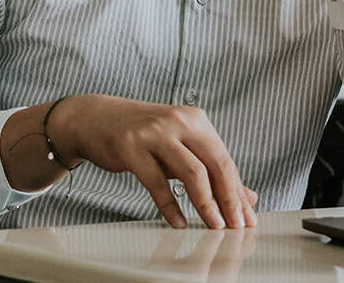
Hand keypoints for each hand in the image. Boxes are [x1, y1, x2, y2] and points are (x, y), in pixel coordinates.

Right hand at [49, 95, 258, 229]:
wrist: (96, 118)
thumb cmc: (142, 134)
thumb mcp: (180, 146)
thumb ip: (211, 169)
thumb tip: (248, 198)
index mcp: (195, 119)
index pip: (224, 160)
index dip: (237, 192)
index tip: (246, 218)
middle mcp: (178, 121)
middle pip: (215, 164)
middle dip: (228, 200)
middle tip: (236, 226)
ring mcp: (154, 132)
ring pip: (192, 172)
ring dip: (206, 204)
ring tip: (214, 226)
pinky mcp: (131, 146)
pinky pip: (157, 182)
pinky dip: (170, 206)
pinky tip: (178, 221)